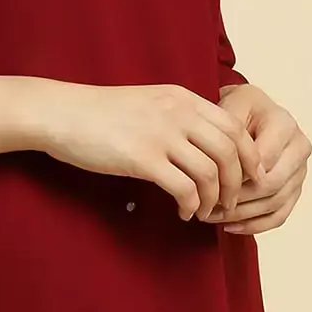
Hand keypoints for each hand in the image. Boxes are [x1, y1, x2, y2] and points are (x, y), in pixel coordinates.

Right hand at [36, 80, 264, 222]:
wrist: (62, 113)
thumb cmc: (102, 113)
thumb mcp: (150, 102)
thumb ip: (179, 116)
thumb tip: (205, 145)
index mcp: (182, 98)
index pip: (234, 126)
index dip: (249, 156)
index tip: (249, 177)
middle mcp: (178, 112)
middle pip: (230, 151)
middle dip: (237, 183)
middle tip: (229, 203)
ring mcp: (161, 134)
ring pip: (210, 173)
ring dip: (214, 199)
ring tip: (204, 212)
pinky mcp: (142, 158)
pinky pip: (183, 188)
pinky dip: (191, 205)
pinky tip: (183, 213)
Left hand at [200, 84, 310, 233]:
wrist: (251, 110)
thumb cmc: (238, 108)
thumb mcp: (230, 106)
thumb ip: (230, 130)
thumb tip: (229, 169)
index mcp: (284, 124)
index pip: (263, 159)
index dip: (235, 174)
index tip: (208, 182)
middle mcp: (299, 147)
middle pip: (272, 184)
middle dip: (237, 199)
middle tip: (208, 205)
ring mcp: (300, 170)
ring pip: (274, 203)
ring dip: (242, 215)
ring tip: (212, 216)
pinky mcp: (295, 188)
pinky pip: (279, 215)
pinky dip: (254, 225)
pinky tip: (230, 226)